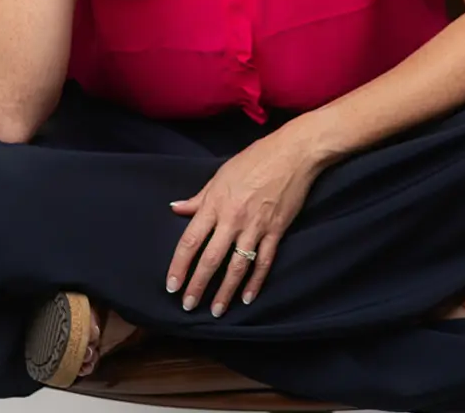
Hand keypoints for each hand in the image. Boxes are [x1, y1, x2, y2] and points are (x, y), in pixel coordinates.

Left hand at [166, 126, 322, 316]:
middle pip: (211, 259)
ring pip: (237, 266)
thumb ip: (199, 197)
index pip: (191, 240)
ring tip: (216, 311)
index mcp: (215, 203)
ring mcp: (255, 226)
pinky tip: (247, 298)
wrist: (292, 153)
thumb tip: (176, 209)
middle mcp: (233, 218)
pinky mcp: (276, 231)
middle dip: (198, 285)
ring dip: (225, 291)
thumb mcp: (221, 175)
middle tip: (188, 306)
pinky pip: (264, 262)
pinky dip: (256, 282)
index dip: (179, 265)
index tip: (172, 285)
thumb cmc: (255, 159)